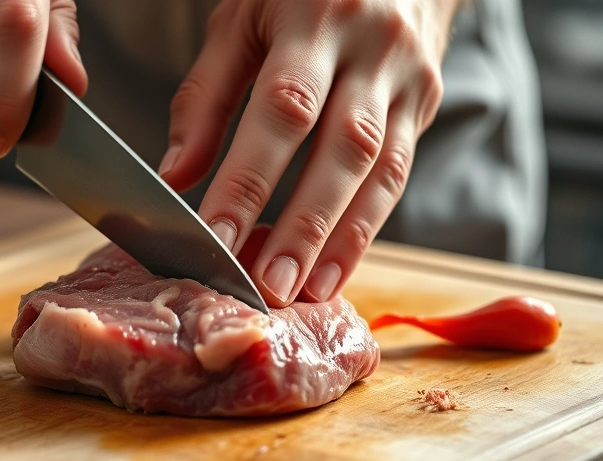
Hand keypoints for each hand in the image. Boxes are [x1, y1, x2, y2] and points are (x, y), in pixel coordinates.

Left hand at [158, 0, 460, 306]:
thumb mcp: (240, 20)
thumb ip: (206, 97)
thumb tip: (176, 177)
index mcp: (315, 15)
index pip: (282, 110)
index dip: (249, 179)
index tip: (216, 238)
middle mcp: (372, 47)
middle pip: (342, 148)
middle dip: (304, 225)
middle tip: (269, 286)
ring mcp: (409, 77)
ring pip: (381, 169)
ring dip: (342, 238)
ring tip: (306, 291)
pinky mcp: (426, 103)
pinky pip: (399, 173)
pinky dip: (366, 226)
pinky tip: (337, 267)